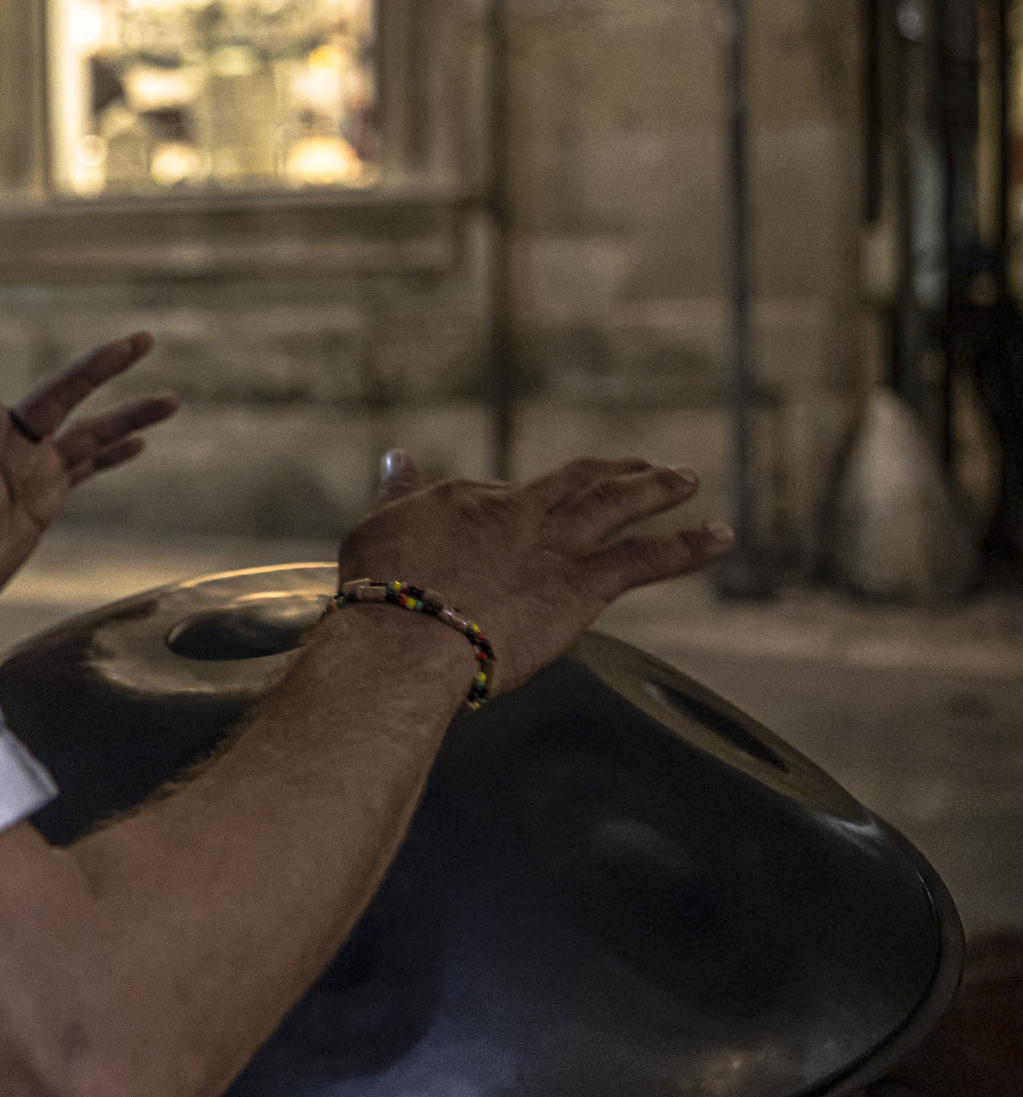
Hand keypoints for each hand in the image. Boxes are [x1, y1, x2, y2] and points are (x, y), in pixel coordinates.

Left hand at [0, 334, 178, 618]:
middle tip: (146, 340)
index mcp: (0, 447)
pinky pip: (83, 472)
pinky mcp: (39, 505)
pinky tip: (137, 445)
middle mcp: (19, 453)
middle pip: (76, 407)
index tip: (126, 346)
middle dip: (110, 374)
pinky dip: (110, 457)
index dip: (91, 371)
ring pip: (90, 439)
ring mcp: (31, 477)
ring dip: (127, 420)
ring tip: (170, 401)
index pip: (53, 398)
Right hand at [337, 452, 733, 690]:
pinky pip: (645, 559)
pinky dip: (686, 546)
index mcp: (467, 499)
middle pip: (573, 481)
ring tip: (683, 478)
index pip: (500, 496)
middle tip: (638, 465)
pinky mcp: (582, 585)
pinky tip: (720, 535)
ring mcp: (554, 545)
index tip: (516, 522)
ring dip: (653, 488)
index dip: (512, 509)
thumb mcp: (377, 528)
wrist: (407, 638)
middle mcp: (518, 511)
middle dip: (608, 471)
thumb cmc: (379, 594)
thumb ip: (399, 495)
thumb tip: (397, 458)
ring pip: (615, 504)